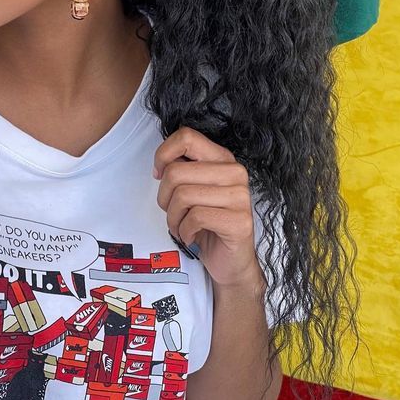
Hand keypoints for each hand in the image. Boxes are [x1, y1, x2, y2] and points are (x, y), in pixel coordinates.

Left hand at [153, 126, 264, 289]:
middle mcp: (235, 172)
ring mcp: (240, 196)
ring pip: (183, 195)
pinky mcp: (239, 222)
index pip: (186, 136)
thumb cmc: (206, 223)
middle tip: (171, 212)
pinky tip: (190, 236)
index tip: (159, 174)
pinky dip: (184, 230)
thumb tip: (160, 167)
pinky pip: (195, 217)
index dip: (164, 154)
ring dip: (173, 217)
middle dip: (164, 197)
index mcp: (222, 158)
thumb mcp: (192, 189)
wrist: (231, 262)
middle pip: (176, 171)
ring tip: (180, 226)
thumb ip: (181, 170)